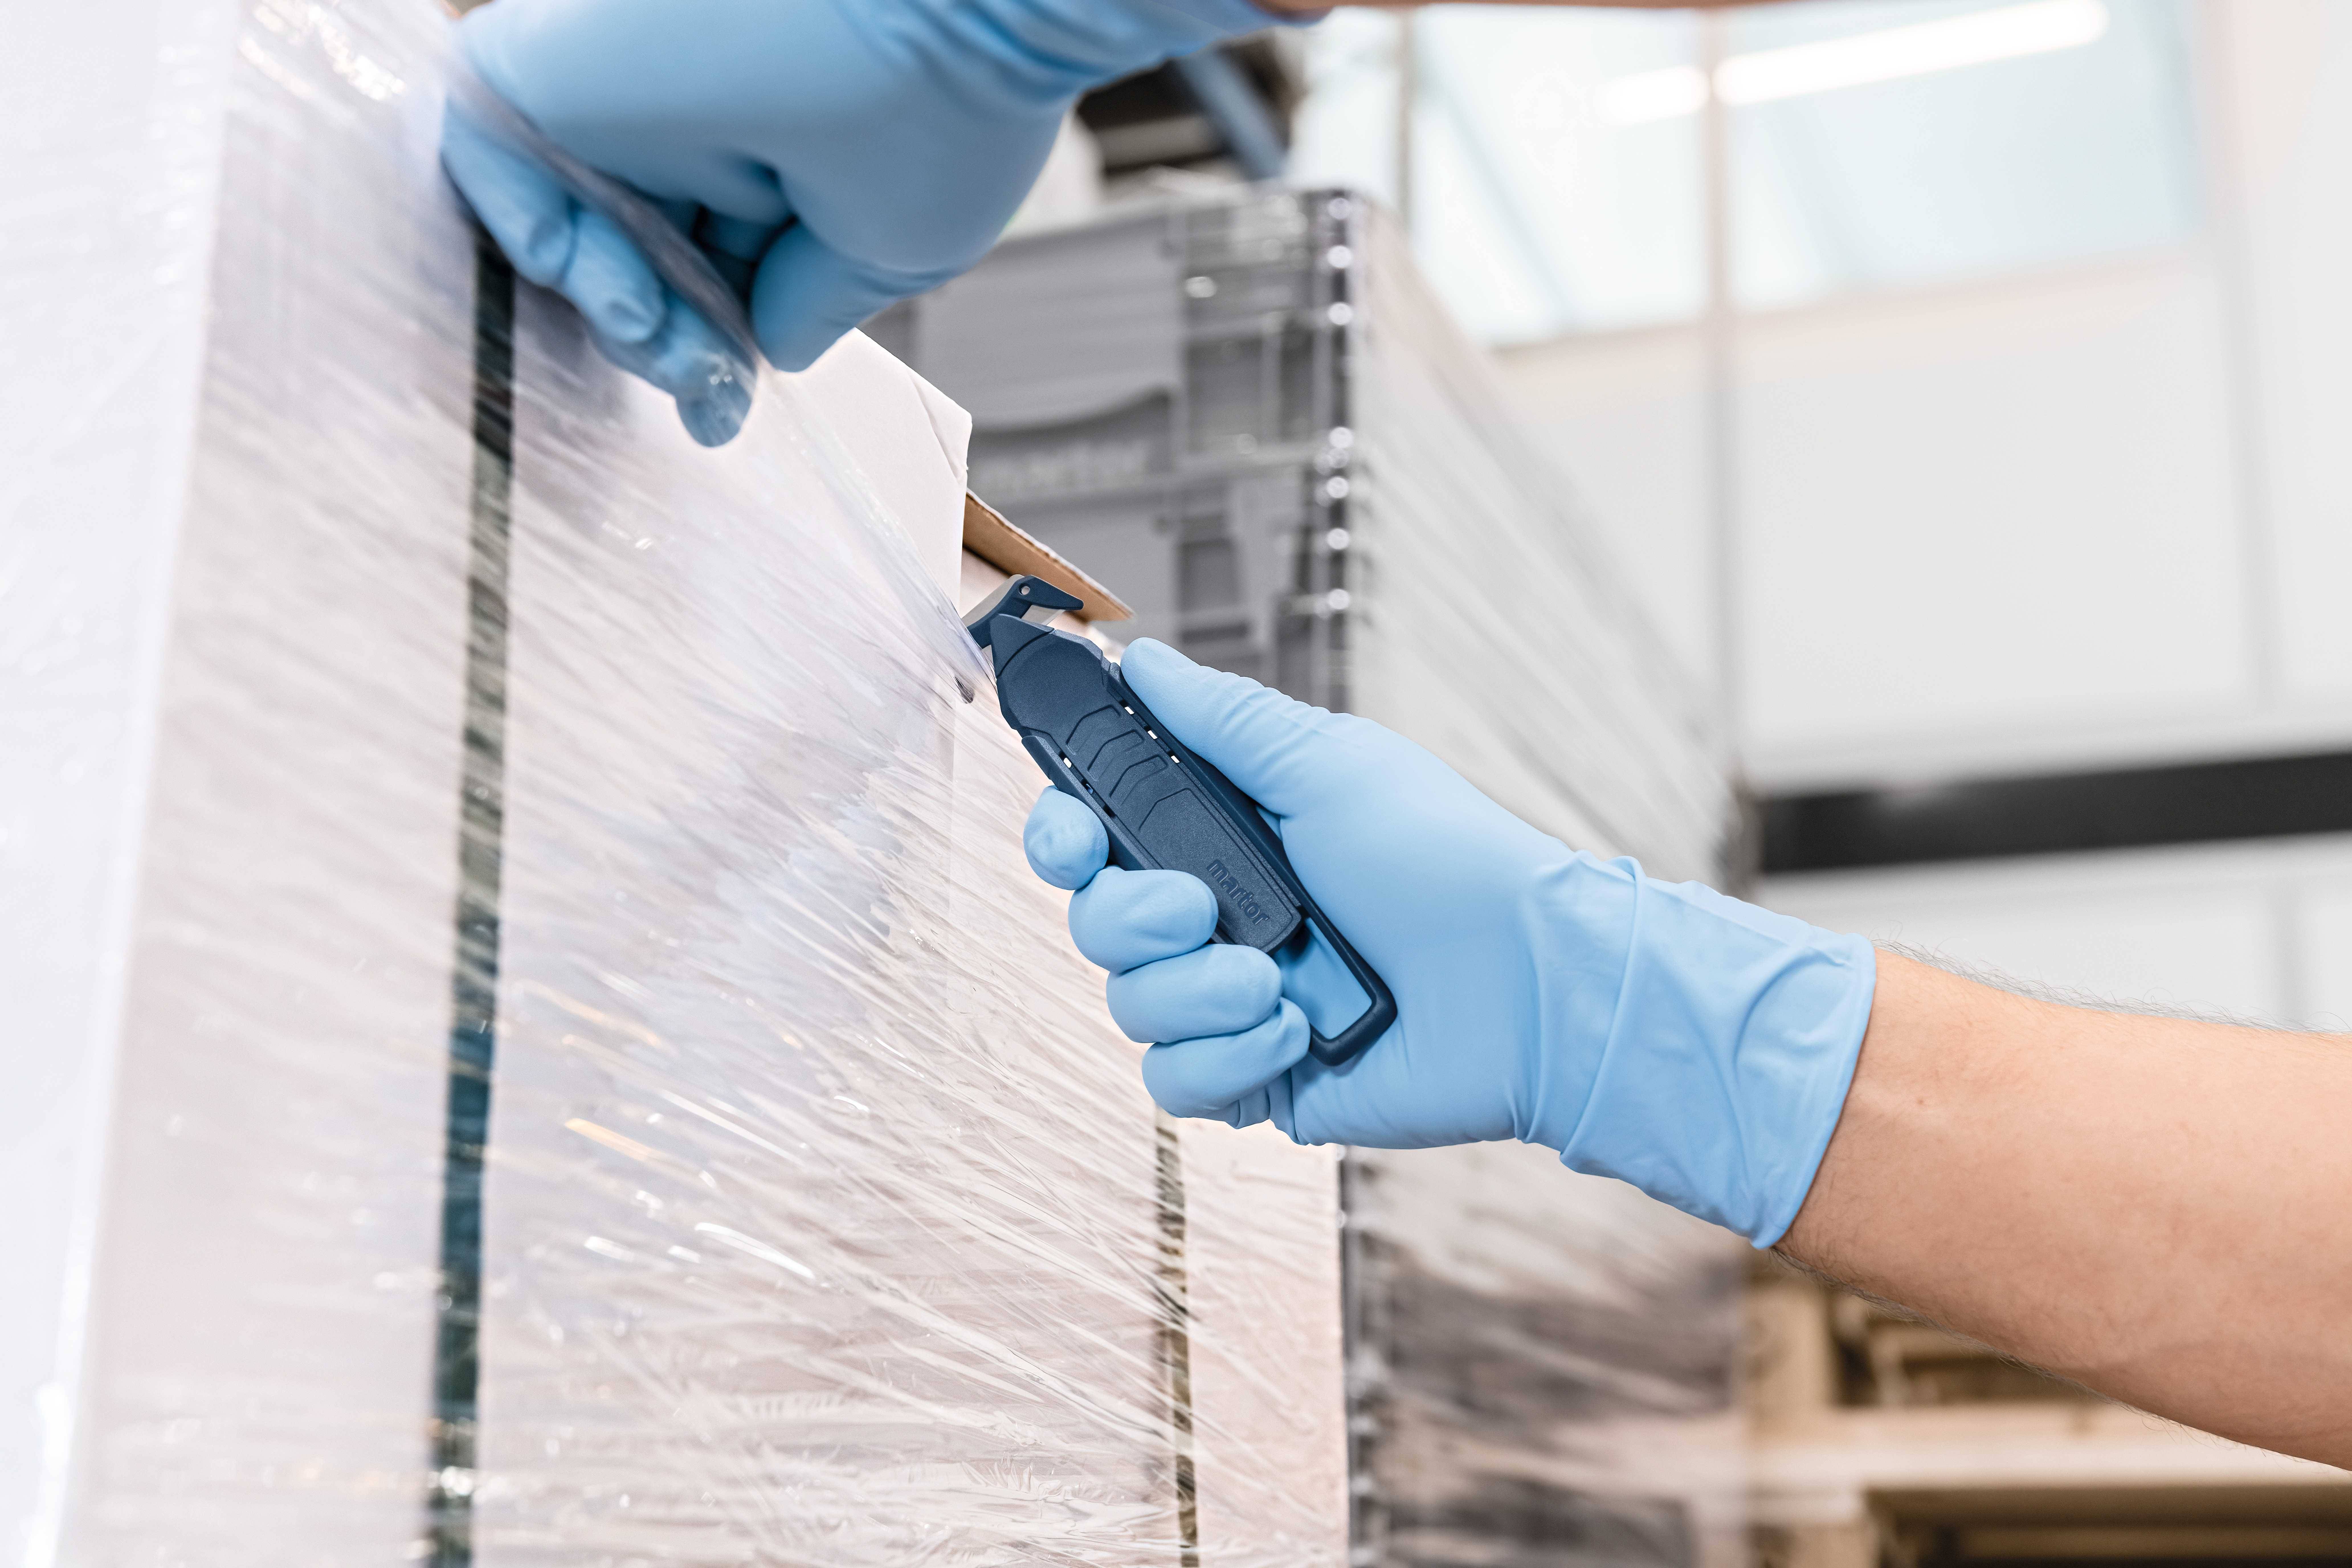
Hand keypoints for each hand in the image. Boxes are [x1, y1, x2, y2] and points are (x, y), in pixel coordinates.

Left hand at [441, 0, 1285, 440]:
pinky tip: (573, 267)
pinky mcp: (567, 61)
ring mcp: (634, 96)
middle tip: (695, 385)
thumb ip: (810, 300)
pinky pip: (490, 148)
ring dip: (600, 305)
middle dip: (658, 343)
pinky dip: (516, 219)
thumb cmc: (946, 110)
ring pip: (571, 223)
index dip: (710, 350)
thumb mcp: (887, 250)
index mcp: (782, 164)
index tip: (720, 413)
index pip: (713, 272)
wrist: (950, 11)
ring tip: (651, 333)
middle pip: (640, 261)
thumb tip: (766, 345)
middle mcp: (703, 124)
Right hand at [1023, 641, 1878, 1243]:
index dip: (1061, 839)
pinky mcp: (1256, 1079)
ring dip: (1198, 993)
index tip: (1074, 840)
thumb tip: (1137, 661)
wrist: (1523, 981)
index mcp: (1224, 839)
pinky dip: (1227, 1059)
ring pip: (1130, 1009)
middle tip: (1204, 910)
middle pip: (1096, 926)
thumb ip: (1220, 719)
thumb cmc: (1442, 858)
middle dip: (1134, 918)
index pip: (1095, 840)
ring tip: (1278, 981)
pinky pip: (1174, 1085)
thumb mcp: (1327, 764)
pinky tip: (1294, 1033)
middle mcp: (1218, 919)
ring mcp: (1232, 1002)